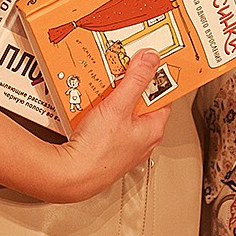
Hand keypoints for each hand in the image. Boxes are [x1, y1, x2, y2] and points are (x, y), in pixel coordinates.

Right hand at [0, 49, 171, 204]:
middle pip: (140, 101)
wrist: (71, 176)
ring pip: (122, 110)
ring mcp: (124, 143)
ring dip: (113, 96)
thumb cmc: (98, 152)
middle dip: (129, 84)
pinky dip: (101, 109)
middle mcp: (142, 138)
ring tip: (102, 85)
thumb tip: (151, 59)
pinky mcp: (107, 146)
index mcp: (153, 129)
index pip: (164, 96)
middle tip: (120, 69)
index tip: (150, 60)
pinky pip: (108, 120)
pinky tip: (90, 103)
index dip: (158, 77)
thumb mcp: (119, 107)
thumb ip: (136, 80)